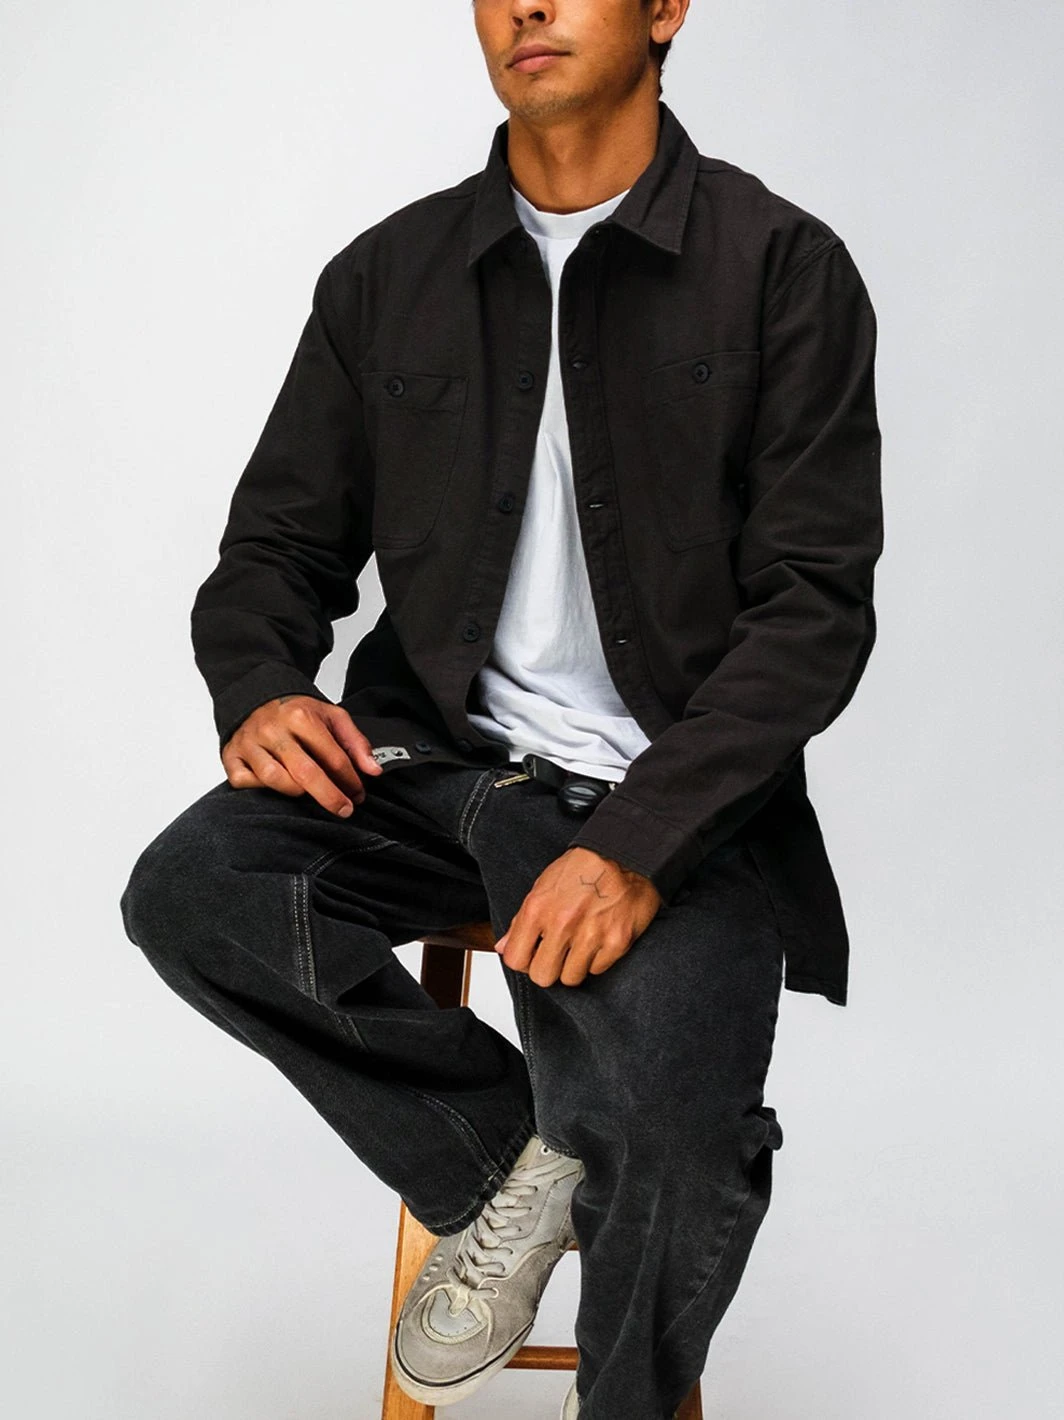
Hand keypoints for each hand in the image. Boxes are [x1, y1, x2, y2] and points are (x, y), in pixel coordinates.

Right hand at [220, 695, 382, 817]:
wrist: (257, 695)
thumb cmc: (297, 712)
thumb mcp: (332, 716)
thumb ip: (356, 742)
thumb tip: (373, 771)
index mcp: (300, 716)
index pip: (333, 757)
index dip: (350, 781)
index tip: (358, 794)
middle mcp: (273, 729)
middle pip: (305, 773)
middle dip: (329, 796)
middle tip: (344, 810)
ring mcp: (249, 743)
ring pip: (274, 780)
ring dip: (296, 793)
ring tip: (310, 796)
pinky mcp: (231, 755)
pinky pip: (244, 783)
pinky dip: (260, 791)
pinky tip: (276, 791)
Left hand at [494, 847, 663, 987]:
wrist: (625, 854)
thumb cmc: (583, 867)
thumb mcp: (543, 885)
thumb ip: (521, 920)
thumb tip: (503, 947)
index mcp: (538, 908)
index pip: (515, 959)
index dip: (524, 961)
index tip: (533, 955)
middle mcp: (563, 923)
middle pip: (543, 976)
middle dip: (549, 969)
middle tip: (558, 955)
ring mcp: (591, 935)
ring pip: (571, 978)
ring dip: (574, 966)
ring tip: (580, 945)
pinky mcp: (617, 942)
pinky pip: (597, 970)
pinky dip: (597, 959)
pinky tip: (599, 939)